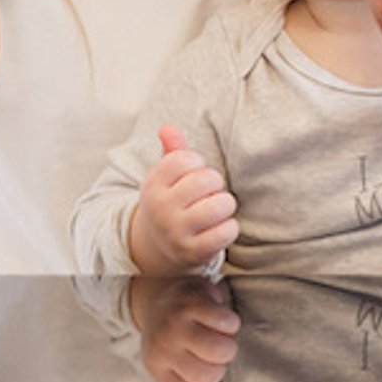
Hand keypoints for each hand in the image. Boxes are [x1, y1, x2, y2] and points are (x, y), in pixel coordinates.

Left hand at [128, 275, 239, 381]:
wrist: (157, 294)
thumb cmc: (168, 338)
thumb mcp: (164, 367)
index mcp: (156, 367)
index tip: (201, 371)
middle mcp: (163, 347)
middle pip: (208, 375)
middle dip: (220, 366)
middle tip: (214, 353)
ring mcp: (177, 323)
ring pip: (219, 350)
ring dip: (228, 346)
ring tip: (222, 338)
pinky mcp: (193, 301)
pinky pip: (226, 322)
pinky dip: (231, 324)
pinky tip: (223, 320)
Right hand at [129, 125, 238, 273]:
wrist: (158, 248)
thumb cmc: (172, 202)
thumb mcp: (167, 177)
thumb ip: (173, 150)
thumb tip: (167, 128)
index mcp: (152, 185)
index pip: (186, 159)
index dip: (197, 165)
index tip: (191, 175)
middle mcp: (160, 209)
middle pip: (207, 179)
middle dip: (215, 184)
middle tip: (206, 195)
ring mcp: (176, 232)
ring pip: (221, 204)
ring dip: (225, 206)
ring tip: (213, 211)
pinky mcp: (193, 252)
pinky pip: (228, 231)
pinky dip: (229, 228)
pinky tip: (216, 229)